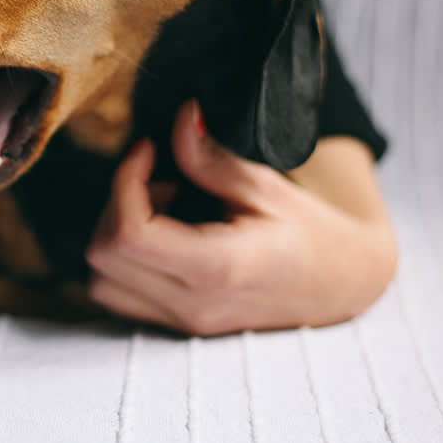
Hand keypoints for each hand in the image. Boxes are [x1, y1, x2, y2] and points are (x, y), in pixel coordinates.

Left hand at [86, 100, 396, 334]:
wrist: (341, 286)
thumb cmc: (311, 234)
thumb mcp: (267, 186)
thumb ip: (213, 158)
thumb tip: (182, 118)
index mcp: (218, 268)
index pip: (128, 234)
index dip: (124, 182)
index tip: (146, 151)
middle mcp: (194, 304)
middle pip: (103, 256)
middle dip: (116, 204)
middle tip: (156, 178)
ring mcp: (184, 321)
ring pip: (101, 281)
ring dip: (116, 235)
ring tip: (160, 208)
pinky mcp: (178, 324)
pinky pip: (120, 295)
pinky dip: (122, 261)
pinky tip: (159, 235)